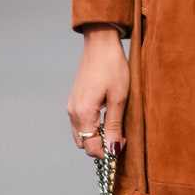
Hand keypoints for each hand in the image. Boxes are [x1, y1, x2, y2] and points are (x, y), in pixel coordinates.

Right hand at [67, 27, 128, 156]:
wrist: (100, 43)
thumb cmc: (112, 66)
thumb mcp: (119, 98)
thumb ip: (115, 126)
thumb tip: (114, 149)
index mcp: (83, 113)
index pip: (91, 147)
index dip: (108, 151)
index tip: (122, 144)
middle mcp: (73, 112)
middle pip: (84, 143)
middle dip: (101, 145)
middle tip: (120, 136)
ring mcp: (72, 106)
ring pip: (81, 134)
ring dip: (96, 136)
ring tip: (114, 126)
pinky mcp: (74, 100)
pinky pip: (80, 123)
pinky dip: (91, 126)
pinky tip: (106, 117)